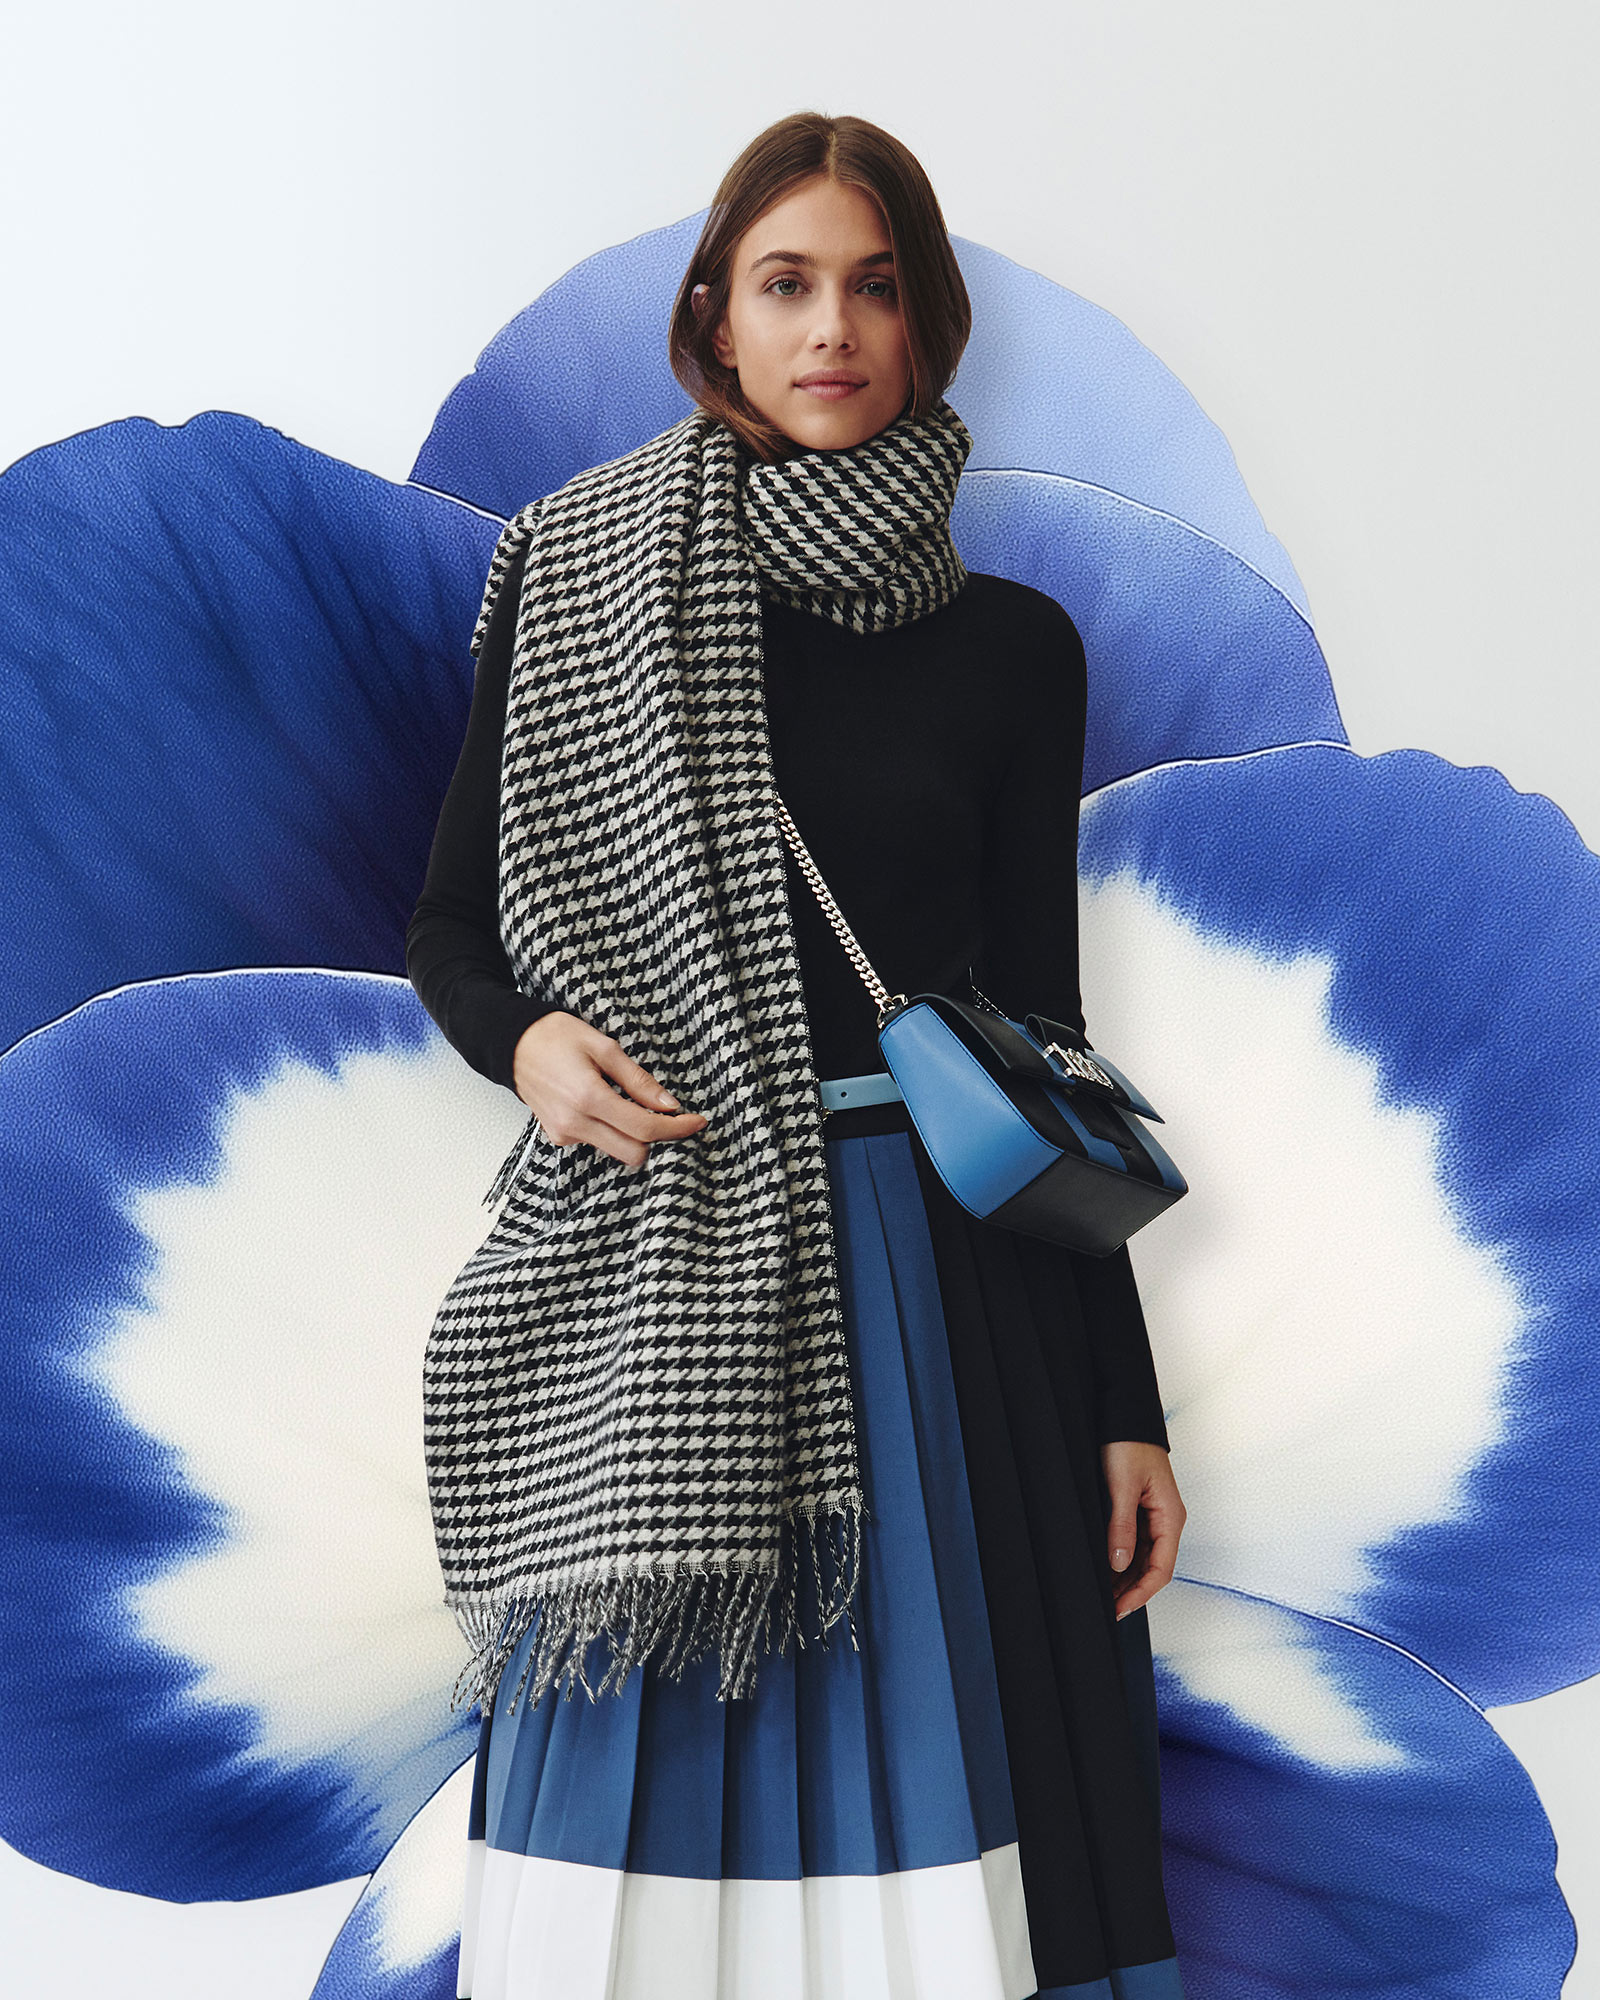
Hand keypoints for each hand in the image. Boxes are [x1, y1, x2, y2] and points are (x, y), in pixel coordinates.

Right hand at [511, 1012, 708, 1169]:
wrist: (511, 1042)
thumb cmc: (555, 1035)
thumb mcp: (604, 1047)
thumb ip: (638, 1080)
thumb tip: (669, 1105)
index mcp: (589, 1098)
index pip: (644, 1129)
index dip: (676, 1129)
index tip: (696, 1121)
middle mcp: (574, 1123)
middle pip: (633, 1153)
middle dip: (657, 1138)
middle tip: (669, 1115)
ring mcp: (563, 1134)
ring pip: (616, 1150)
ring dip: (634, 1134)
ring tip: (633, 1103)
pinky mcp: (558, 1136)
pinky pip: (597, 1143)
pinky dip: (611, 1130)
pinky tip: (606, 1106)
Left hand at [1101, 1439, 1185, 1619]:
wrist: (1124, 1415)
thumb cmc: (1129, 1443)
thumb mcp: (1123, 1486)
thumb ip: (1122, 1526)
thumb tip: (1119, 1563)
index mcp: (1170, 1516)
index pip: (1161, 1568)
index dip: (1141, 1593)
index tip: (1120, 1608)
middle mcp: (1166, 1520)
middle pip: (1153, 1568)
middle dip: (1131, 1591)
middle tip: (1106, 1608)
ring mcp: (1154, 1516)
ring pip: (1143, 1558)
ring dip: (1125, 1578)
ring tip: (1103, 1594)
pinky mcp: (1140, 1510)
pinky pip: (1134, 1543)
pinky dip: (1121, 1560)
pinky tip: (1105, 1570)